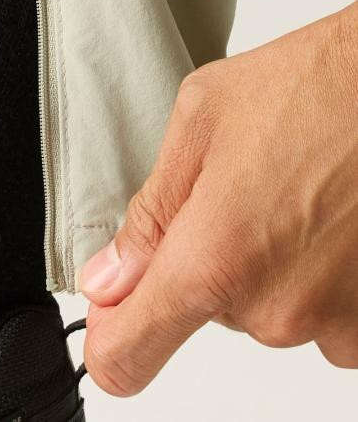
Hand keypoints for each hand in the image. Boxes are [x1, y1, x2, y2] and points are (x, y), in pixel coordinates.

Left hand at [80, 1, 357, 394]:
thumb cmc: (314, 86)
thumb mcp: (200, 123)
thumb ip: (149, 215)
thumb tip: (107, 280)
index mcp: (214, 257)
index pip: (128, 354)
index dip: (109, 341)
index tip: (109, 317)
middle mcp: (275, 310)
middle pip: (201, 307)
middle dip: (205, 253)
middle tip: (241, 187)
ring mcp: (334, 325)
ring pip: (260, 305)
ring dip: (263, 261)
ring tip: (294, 190)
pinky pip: (314, 312)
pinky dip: (311, 272)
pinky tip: (327, 216)